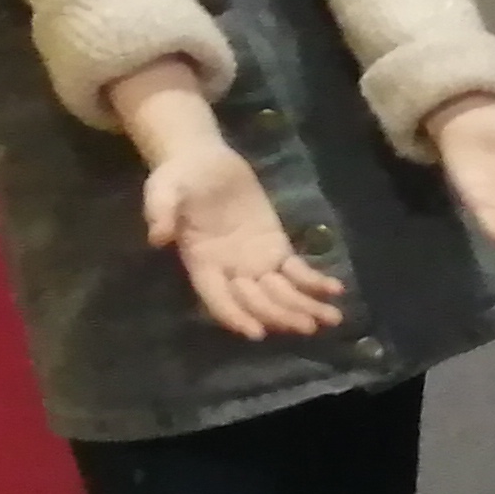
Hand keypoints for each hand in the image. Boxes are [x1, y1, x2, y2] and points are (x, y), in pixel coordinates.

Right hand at [142, 137, 342, 338]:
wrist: (203, 160)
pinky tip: (336, 290)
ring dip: (306, 307)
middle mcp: (230, 271)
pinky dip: (316, 282)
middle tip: (307, 326)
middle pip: (258, 303)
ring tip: (332, 318)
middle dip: (281, 316)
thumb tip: (158, 237)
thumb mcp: (163, 189)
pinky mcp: (276, 250)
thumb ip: (161, 212)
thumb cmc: (178, 178)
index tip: (256, 333)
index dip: (235, 316)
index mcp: (201, 263)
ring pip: (283, 294)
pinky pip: (298, 272)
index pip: (218, 299)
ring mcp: (256, 263)